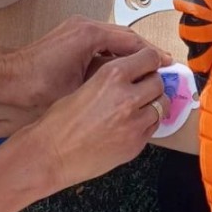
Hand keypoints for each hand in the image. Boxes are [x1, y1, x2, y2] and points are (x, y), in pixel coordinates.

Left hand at [0, 16, 170, 108]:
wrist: (3, 81)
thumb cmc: (36, 89)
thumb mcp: (78, 91)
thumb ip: (107, 84)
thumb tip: (133, 90)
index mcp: (90, 35)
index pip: (131, 41)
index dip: (152, 55)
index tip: (168, 66)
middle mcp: (86, 26)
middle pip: (125, 37)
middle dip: (144, 54)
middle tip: (162, 70)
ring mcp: (77, 29)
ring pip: (113, 40)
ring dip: (129, 55)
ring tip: (146, 73)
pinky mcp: (71, 37)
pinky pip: (101, 43)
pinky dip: (114, 56)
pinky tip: (121, 73)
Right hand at [18, 50, 168, 193]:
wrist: (50, 154)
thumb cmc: (59, 121)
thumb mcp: (87, 85)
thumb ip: (114, 79)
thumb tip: (134, 75)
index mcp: (113, 75)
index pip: (149, 58)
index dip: (150, 61)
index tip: (149, 65)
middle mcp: (127, 96)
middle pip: (158, 82)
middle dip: (152, 83)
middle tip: (143, 87)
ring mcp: (133, 123)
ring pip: (161, 105)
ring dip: (153, 104)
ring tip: (139, 107)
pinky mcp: (135, 145)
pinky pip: (153, 128)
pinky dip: (147, 124)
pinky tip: (132, 125)